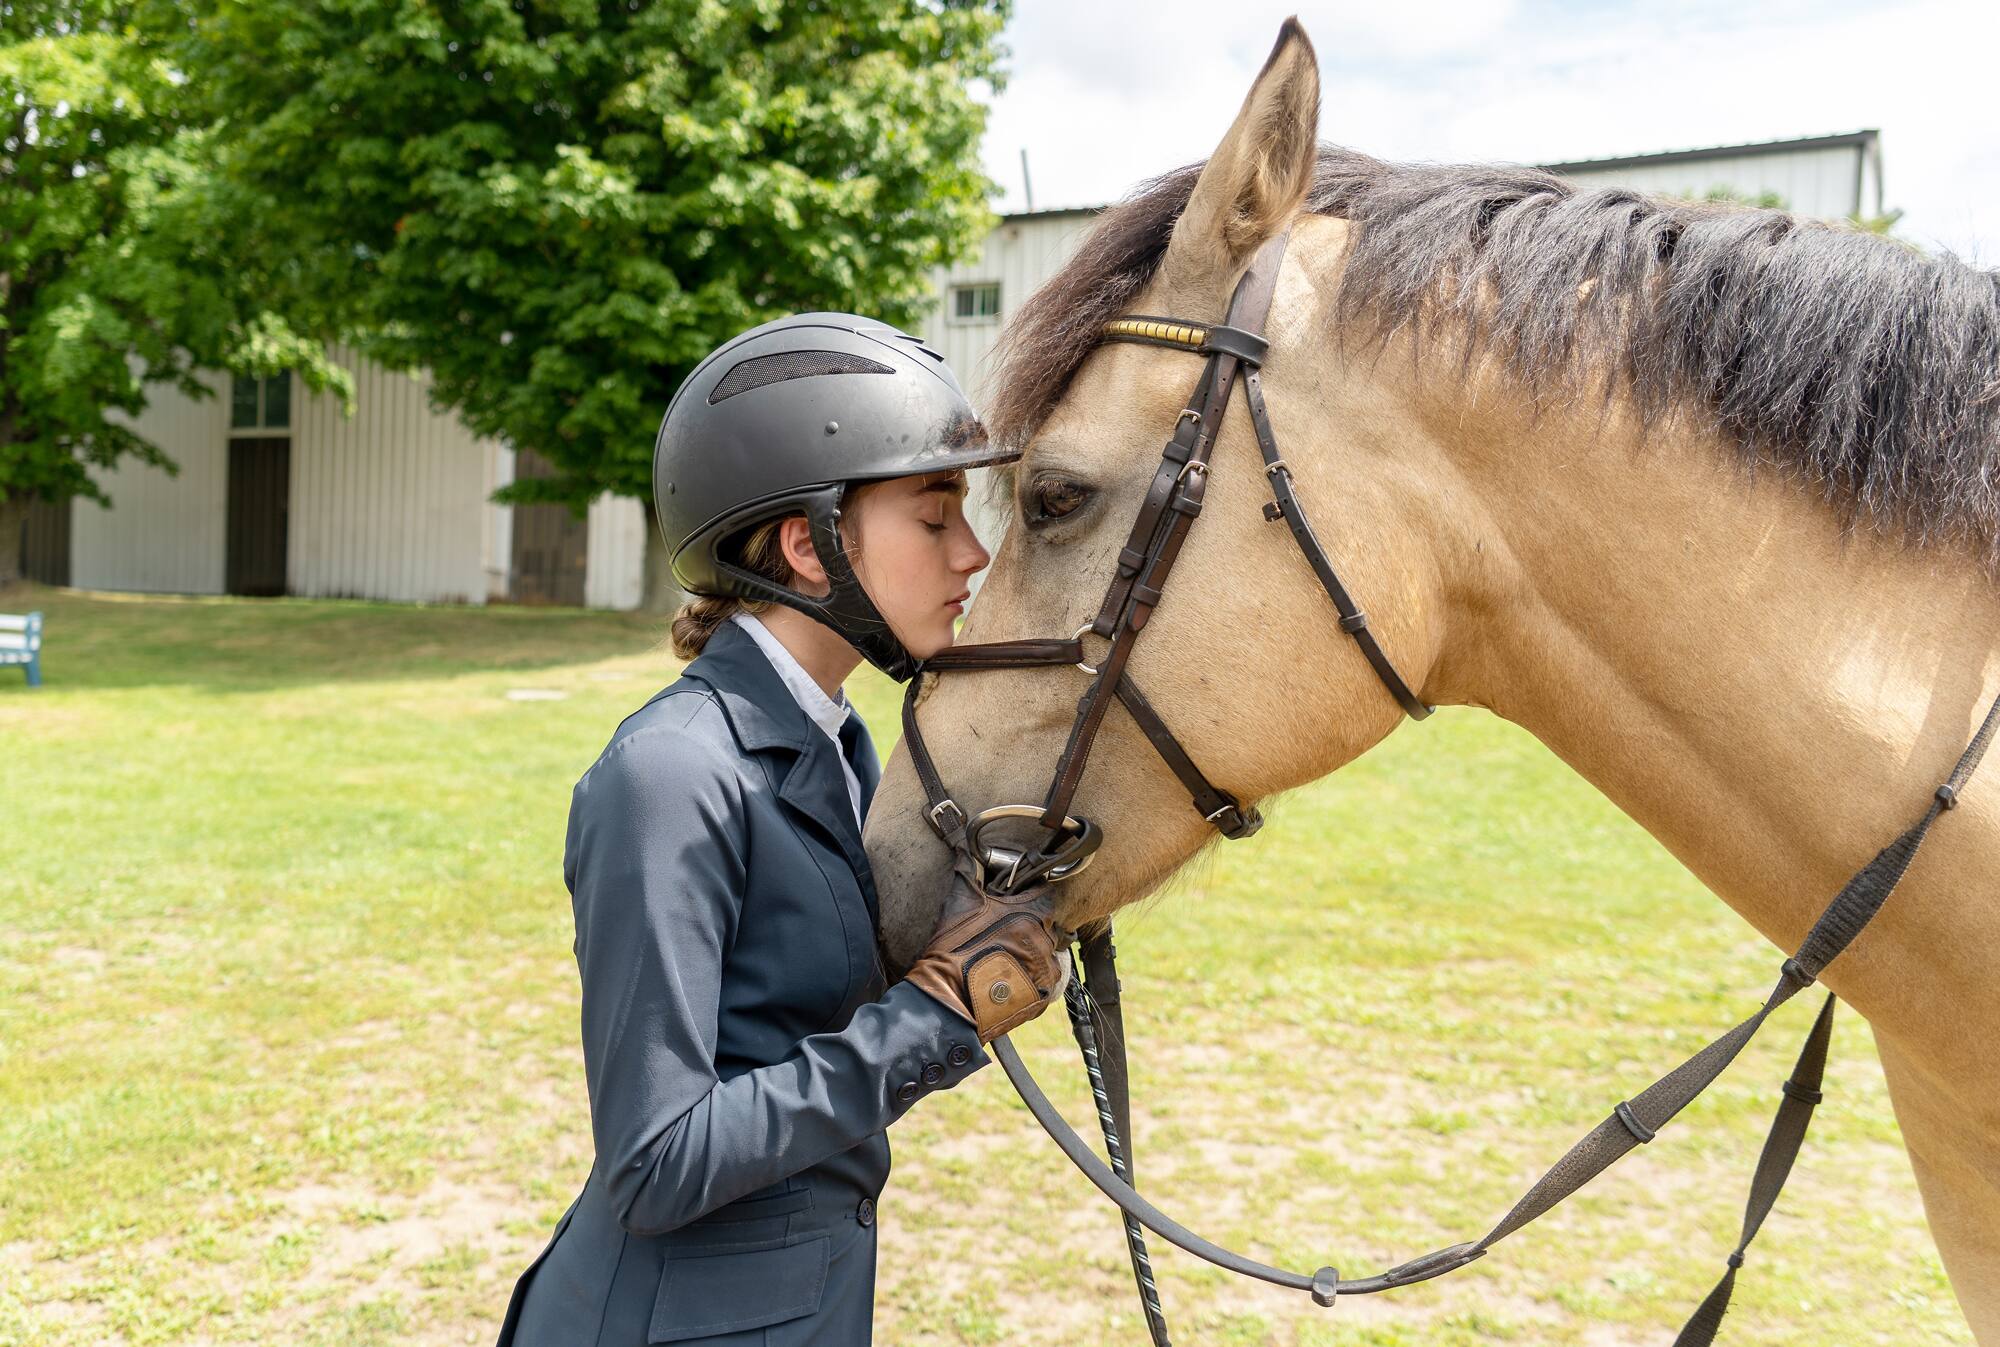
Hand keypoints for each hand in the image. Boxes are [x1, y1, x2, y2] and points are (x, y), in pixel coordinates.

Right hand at [903, 852, 1070, 1041]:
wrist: (949, 998)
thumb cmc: (954, 948)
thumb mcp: (960, 901)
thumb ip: (967, 868)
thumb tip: (962, 847)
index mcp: (1032, 912)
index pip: (1047, 894)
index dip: (1032, 897)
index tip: (1020, 903)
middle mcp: (1046, 939)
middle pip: (1049, 925)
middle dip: (1032, 927)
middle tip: (1006, 935)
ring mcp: (1047, 969)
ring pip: (1048, 954)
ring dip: (1032, 954)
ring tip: (1004, 960)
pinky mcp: (1043, 994)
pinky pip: (1044, 981)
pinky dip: (1031, 978)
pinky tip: (1008, 979)